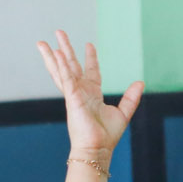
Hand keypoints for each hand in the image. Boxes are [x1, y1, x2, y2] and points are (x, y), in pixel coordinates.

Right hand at [36, 30, 143, 160]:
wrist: (97, 149)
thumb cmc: (107, 136)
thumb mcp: (124, 113)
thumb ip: (131, 97)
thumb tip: (140, 82)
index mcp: (92, 94)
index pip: (91, 71)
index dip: (90, 57)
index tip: (89, 44)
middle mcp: (80, 92)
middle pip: (71, 65)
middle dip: (65, 48)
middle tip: (58, 32)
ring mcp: (73, 94)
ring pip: (61, 70)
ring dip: (53, 55)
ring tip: (42, 42)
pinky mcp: (71, 98)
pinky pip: (65, 78)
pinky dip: (61, 66)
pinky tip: (57, 54)